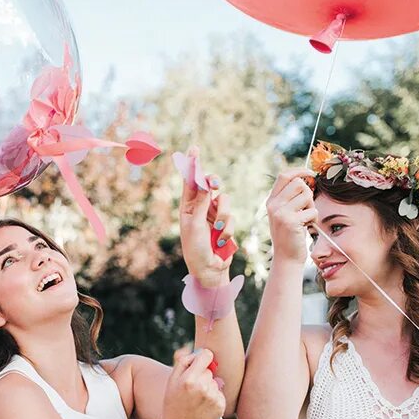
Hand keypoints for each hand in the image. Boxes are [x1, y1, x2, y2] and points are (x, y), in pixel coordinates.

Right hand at [156, 347, 225, 418]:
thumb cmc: (173, 404)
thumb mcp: (172, 381)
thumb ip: (184, 362)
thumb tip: (199, 353)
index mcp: (189, 379)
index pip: (206, 355)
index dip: (203, 358)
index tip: (200, 363)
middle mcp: (203, 387)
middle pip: (210, 371)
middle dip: (202, 376)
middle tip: (191, 390)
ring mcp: (213, 397)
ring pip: (215, 382)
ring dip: (208, 388)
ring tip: (196, 400)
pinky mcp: (221, 406)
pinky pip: (220, 393)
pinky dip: (214, 398)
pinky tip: (203, 406)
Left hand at [179, 148, 232, 287]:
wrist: (209, 270)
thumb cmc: (196, 249)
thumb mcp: (195, 225)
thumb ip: (201, 203)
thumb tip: (203, 181)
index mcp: (187, 207)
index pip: (190, 182)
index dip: (193, 165)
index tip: (194, 148)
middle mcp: (200, 208)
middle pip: (210, 185)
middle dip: (213, 184)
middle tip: (214, 186)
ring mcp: (214, 215)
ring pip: (224, 200)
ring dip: (222, 216)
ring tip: (217, 232)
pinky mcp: (226, 223)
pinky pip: (231, 216)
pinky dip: (227, 229)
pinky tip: (221, 241)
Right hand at [266, 168, 316, 264]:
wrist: (286, 257)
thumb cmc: (290, 234)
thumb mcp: (284, 213)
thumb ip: (290, 197)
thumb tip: (306, 178)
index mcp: (271, 201)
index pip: (284, 176)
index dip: (299, 171)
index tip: (310, 173)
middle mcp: (274, 205)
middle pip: (299, 183)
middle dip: (308, 193)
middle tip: (306, 207)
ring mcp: (281, 213)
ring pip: (307, 195)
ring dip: (311, 206)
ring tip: (305, 218)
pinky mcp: (291, 222)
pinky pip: (312, 210)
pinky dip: (313, 218)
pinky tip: (306, 227)